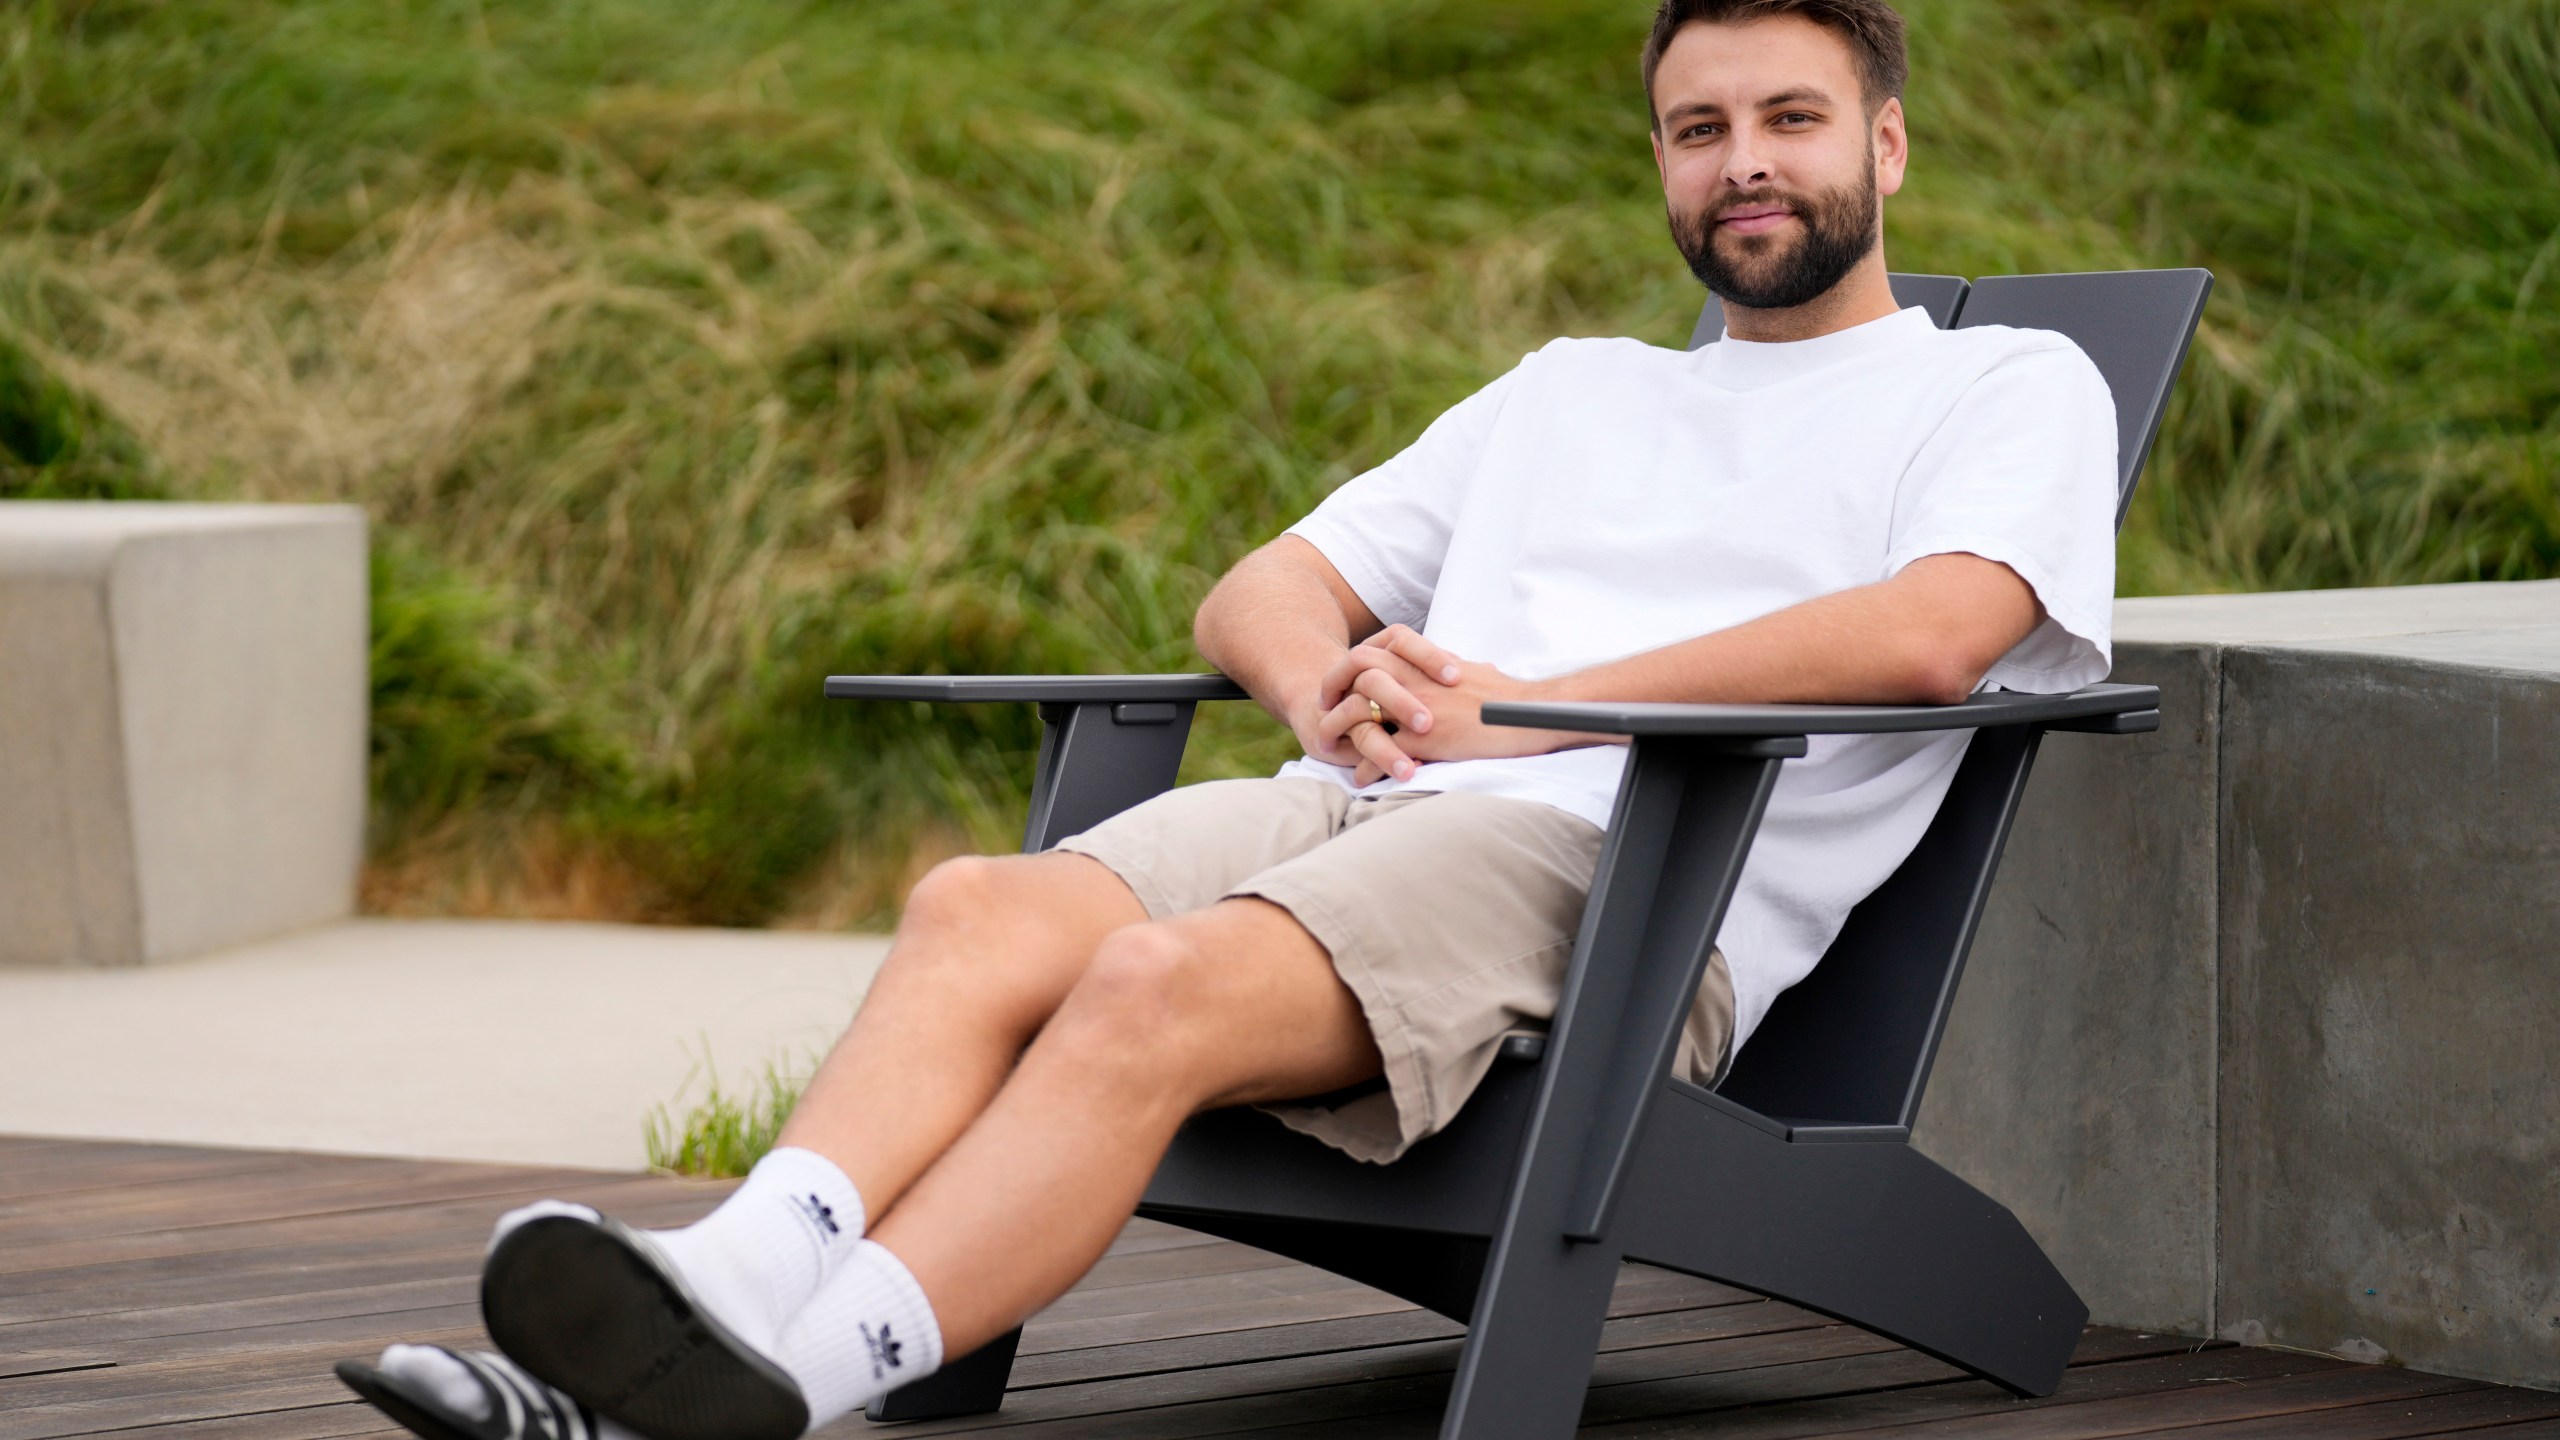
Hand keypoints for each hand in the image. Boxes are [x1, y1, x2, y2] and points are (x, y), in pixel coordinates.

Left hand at [1307, 626, 1566, 784]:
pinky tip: (1361, 777)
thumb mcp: (1471, 673)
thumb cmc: (1506, 698)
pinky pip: (1382, 752)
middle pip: (1356, 668)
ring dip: (1338, 728)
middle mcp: (1415, 679)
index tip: (1340, 683)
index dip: (1349, 666)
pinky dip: (1366, 766)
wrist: (1529, 715)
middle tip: (1322, 707)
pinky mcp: (1425, 739)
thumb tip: (1447, 668)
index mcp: (1424, 662)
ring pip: (1360, 711)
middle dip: (1332, 686)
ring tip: (1328, 745)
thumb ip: (1447, 670)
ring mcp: (1416, 708)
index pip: (1373, 651)